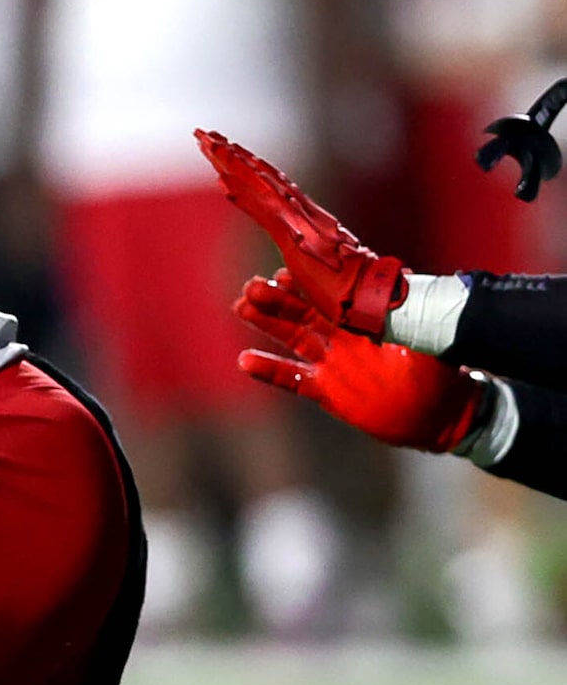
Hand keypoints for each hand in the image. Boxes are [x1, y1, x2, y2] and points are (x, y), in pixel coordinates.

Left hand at [195, 129, 407, 335]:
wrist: (377, 299)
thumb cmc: (353, 294)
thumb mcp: (317, 278)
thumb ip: (300, 269)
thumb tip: (289, 273)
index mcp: (305, 219)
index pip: (269, 187)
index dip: (246, 167)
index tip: (223, 149)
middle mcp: (302, 213)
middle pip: (260, 177)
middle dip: (231, 155)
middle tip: (204, 134)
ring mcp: (299, 222)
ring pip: (259, 184)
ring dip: (232, 163)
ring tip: (207, 143)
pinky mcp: (296, 238)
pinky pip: (264, 209)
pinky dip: (244, 192)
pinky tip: (221, 179)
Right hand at [235, 272, 483, 452]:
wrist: (439, 416)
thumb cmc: (443, 373)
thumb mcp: (435, 339)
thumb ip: (417, 315)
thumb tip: (406, 284)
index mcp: (370, 319)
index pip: (335, 294)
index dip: (310, 282)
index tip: (288, 268)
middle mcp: (346, 336)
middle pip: (305, 311)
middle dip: (278, 298)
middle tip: (252, 286)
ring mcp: (333, 362)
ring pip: (293, 337)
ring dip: (267, 323)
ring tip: (241, 307)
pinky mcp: (325, 390)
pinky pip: (292, 378)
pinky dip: (269, 369)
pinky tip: (244, 360)